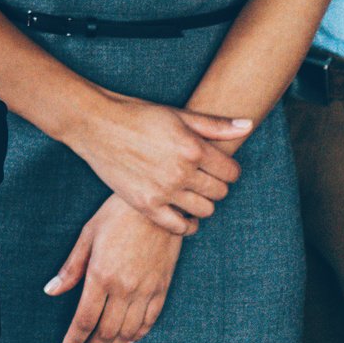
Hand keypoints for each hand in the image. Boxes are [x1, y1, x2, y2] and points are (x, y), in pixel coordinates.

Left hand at [45, 195, 182, 342]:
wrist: (158, 207)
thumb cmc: (117, 215)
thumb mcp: (87, 236)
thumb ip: (70, 268)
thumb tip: (50, 291)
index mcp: (101, 275)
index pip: (85, 319)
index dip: (75, 338)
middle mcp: (124, 289)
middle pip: (106, 331)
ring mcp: (145, 291)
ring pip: (128, 333)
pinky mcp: (161, 290)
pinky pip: (148, 323)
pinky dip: (136, 337)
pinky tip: (126, 341)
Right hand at [69, 89, 249, 235]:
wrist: (95, 125)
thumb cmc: (137, 115)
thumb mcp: (177, 114)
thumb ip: (214, 125)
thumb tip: (248, 125)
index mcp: (192, 147)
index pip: (231, 172)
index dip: (228, 170)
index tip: (217, 167)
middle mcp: (181, 171)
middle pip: (220, 192)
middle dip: (215, 184)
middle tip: (201, 177)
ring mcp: (163, 191)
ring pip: (204, 210)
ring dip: (202, 202)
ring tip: (190, 191)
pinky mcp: (146, 205)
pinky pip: (180, 227)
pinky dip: (187, 224)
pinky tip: (183, 213)